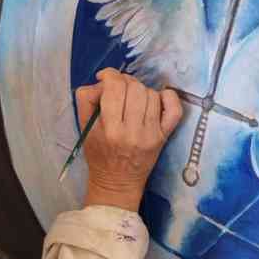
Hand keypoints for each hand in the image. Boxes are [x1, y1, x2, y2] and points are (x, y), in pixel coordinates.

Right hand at [75, 68, 182, 211]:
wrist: (118, 183)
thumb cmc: (99, 155)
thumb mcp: (85, 129)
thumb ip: (87, 100)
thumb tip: (103, 82)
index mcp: (110, 130)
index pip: (115, 88)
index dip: (109, 75)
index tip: (105, 78)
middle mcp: (133, 131)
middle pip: (134, 88)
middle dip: (124, 83)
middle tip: (118, 91)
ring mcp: (152, 134)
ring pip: (151, 94)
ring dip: (140, 91)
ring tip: (132, 100)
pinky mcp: (164, 137)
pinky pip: (174, 109)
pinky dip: (168, 97)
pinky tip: (157, 98)